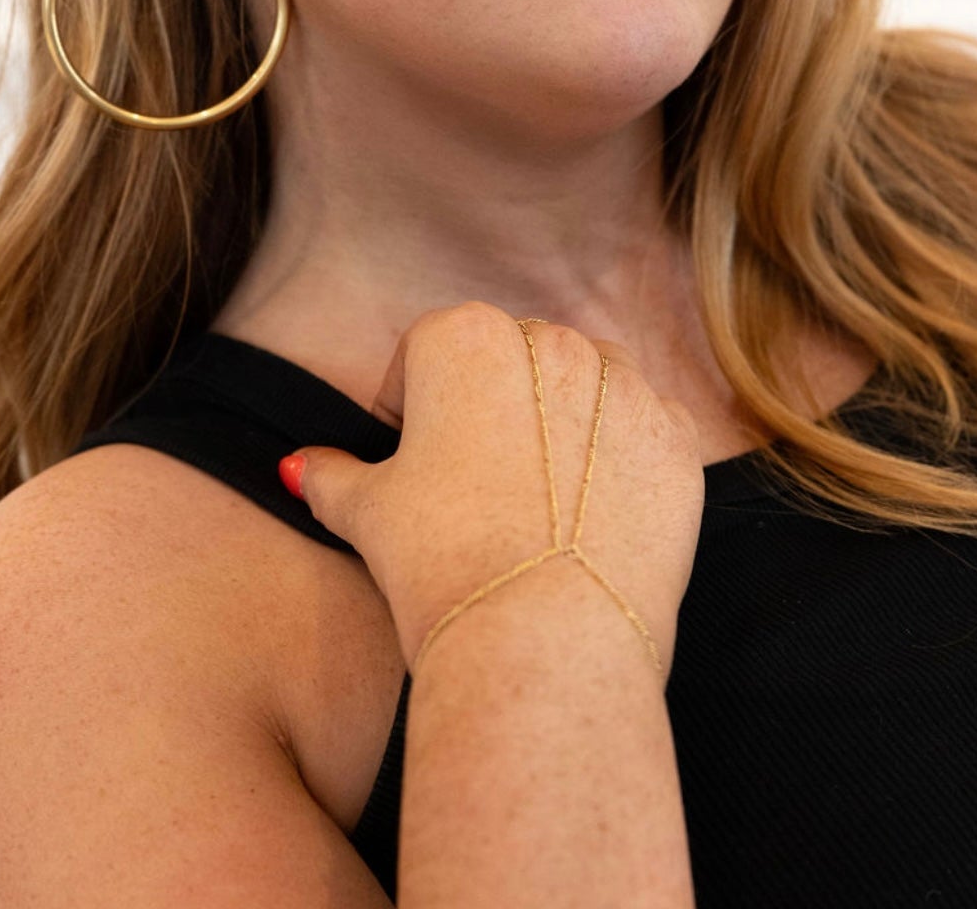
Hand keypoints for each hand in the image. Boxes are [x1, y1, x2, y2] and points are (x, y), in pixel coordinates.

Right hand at [281, 301, 705, 677]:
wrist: (542, 642)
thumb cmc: (441, 564)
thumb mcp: (366, 512)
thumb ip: (331, 474)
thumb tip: (300, 467)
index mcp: (464, 335)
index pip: (428, 353)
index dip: (413, 410)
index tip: (413, 465)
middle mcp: (550, 341)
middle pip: (512, 359)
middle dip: (493, 409)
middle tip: (475, 489)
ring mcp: (622, 386)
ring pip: (585, 383)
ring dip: (562, 423)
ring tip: (537, 502)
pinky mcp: (675, 439)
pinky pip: (642, 430)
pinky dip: (621, 461)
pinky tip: (590, 517)